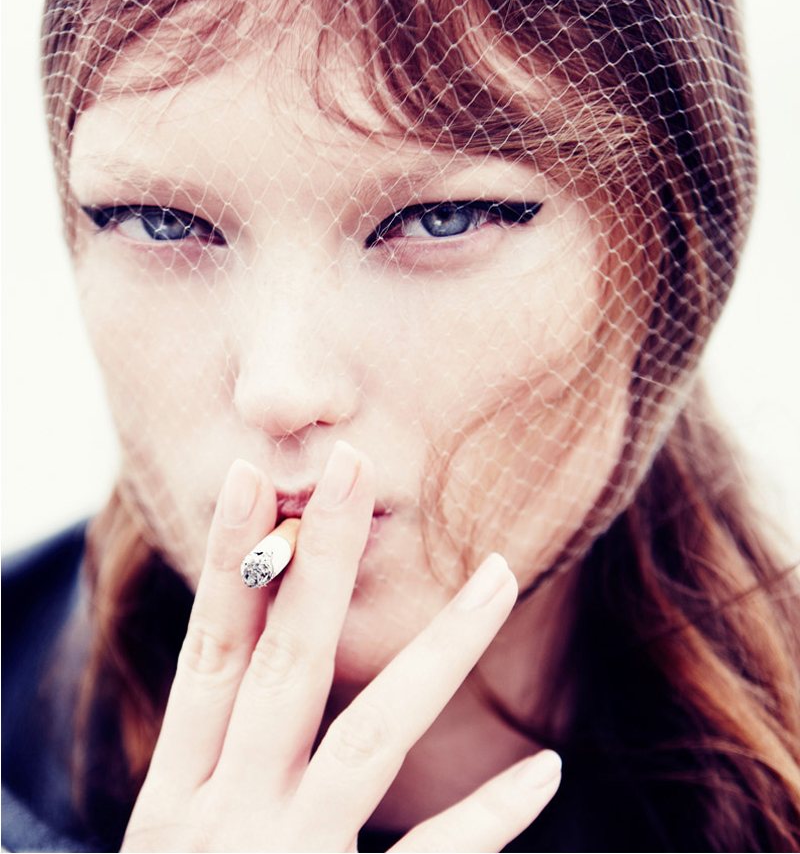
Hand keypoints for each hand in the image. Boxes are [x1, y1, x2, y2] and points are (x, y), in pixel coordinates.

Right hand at [121, 441, 560, 851]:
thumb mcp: (173, 849)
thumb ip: (214, 768)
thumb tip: (248, 667)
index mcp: (175, 799)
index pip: (208, 654)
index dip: (229, 563)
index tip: (255, 478)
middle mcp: (222, 822)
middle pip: (283, 664)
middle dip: (319, 560)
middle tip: (356, 468)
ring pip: (370, 736)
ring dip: (439, 648)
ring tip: (499, 573)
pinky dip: (487, 816)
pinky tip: (544, 769)